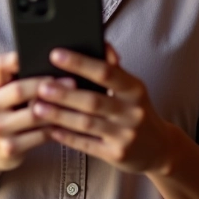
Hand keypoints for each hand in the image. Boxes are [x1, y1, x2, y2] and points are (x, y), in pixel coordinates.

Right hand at [0, 51, 73, 174]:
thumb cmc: (6, 112)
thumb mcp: (3, 93)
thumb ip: (17, 76)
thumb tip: (54, 61)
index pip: (0, 65)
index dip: (18, 58)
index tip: (43, 54)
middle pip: (19, 90)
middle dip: (47, 85)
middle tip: (72, 82)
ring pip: (34, 115)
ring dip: (58, 108)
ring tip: (77, 102)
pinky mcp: (9, 148)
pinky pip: (40, 136)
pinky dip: (58, 128)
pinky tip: (72, 123)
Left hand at [32, 44, 173, 174]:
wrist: (160, 149)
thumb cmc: (137, 110)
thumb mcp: (133, 87)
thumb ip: (114, 68)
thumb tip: (100, 42)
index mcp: (135, 89)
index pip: (106, 72)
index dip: (80, 63)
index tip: (55, 54)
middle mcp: (132, 112)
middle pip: (93, 100)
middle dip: (64, 93)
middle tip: (40, 85)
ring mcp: (125, 136)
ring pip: (87, 124)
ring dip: (60, 115)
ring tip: (37, 107)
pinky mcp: (117, 156)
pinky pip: (87, 145)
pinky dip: (67, 137)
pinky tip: (50, 130)